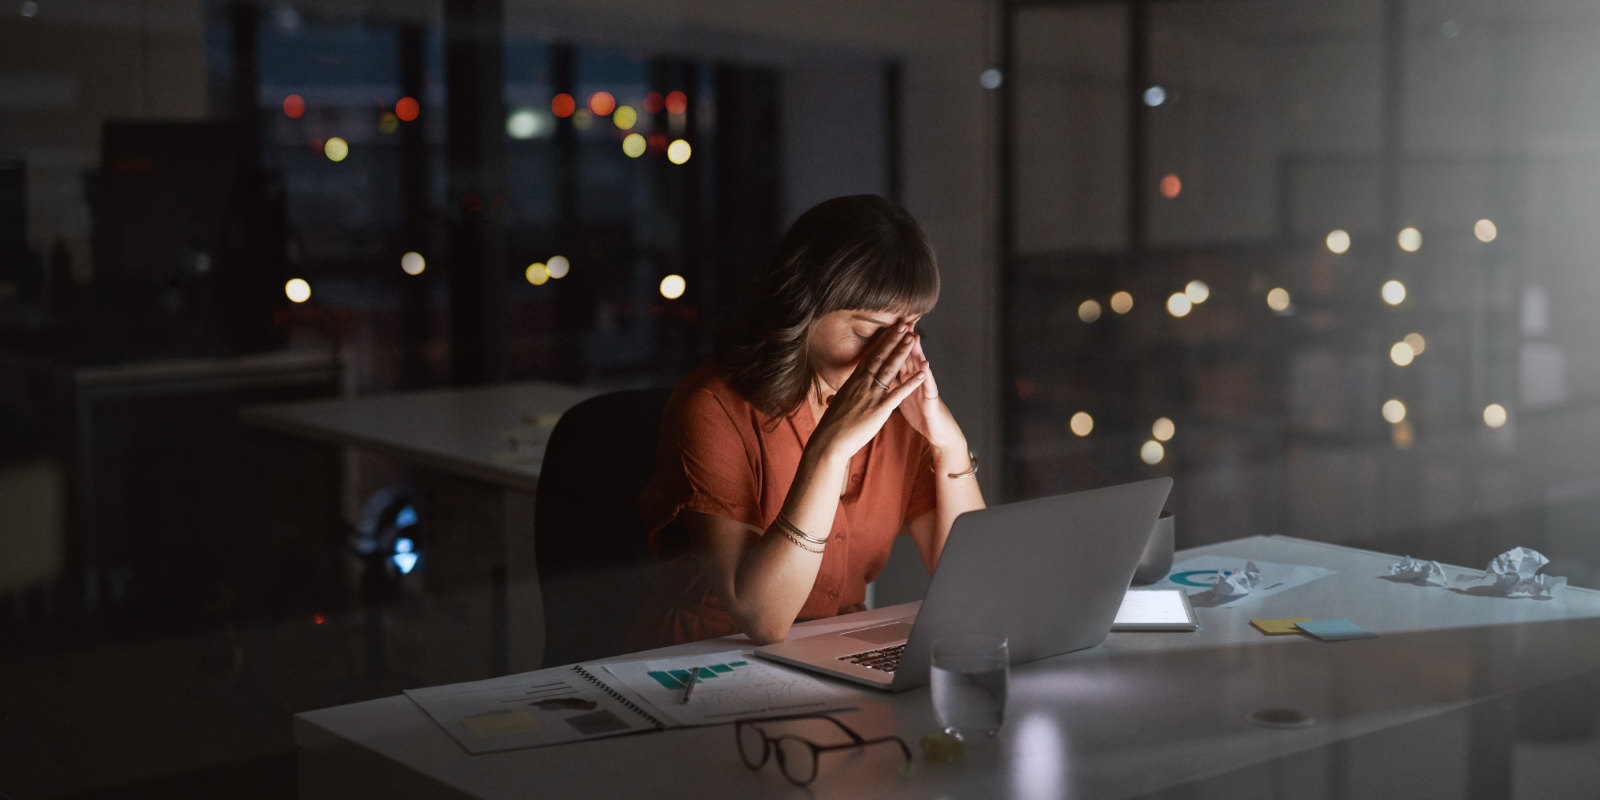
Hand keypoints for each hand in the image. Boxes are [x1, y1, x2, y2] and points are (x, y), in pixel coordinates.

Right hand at [810, 324, 925, 458]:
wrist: (829, 441)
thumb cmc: (831, 426)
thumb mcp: (836, 405)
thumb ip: (842, 397)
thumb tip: (835, 396)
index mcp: (853, 381)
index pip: (870, 356)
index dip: (882, 341)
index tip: (890, 329)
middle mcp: (862, 384)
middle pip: (881, 357)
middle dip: (894, 340)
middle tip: (905, 325)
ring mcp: (871, 395)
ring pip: (890, 369)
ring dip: (903, 353)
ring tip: (913, 339)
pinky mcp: (879, 409)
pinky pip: (899, 393)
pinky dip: (911, 382)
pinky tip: (922, 373)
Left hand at [894, 334, 966, 455]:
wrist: (936, 430)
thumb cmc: (919, 413)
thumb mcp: (901, 396)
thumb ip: (892, 382)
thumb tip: (878, 372)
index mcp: (906, 378)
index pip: (897, 357)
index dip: (891, 344)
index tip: (884, 328)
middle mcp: (916, 379)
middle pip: (908, 357)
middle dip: (904, 341)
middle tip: (900, 322)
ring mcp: (925, 387)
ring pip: (920, 367)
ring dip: (917, 352)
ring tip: (914, 336)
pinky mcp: (931, 399)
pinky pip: (929, 386)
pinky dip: (926, 376)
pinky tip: (925, 365)